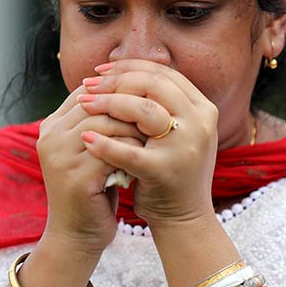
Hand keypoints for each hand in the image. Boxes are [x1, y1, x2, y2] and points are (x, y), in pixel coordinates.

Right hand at [37, 84, 146, 253]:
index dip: (119, 90)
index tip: (148, 95)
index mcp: (52, 125)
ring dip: (135, 128)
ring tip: (155, 134)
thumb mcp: (91, 150)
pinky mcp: (76, 177)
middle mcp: (50, 136)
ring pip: (106, 123)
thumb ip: (100, 121)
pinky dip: (133, 151)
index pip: (87, 90)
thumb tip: (134, 85)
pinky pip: (113, 151)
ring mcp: (60, 156)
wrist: (77, 236)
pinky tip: (148, 156)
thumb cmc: (92, 189)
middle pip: (97, 102)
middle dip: (131, 107)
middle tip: (159, 111)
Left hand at [77, 59, 218, 228]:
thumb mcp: (175, 131)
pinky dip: (105, 145)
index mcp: (202, 108)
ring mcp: (186, 146)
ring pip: (143, 110)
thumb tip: (122, 71)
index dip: (130, 68)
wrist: (184, 219)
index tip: (101, 70)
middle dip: (115, 81)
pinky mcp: (166, 170)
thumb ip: (160, 104)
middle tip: (87, 84)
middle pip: (153, 85)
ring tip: (83, 105)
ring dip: (108, 104)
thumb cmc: (171, 171)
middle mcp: (200, 122)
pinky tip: (86, 139)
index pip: (164, 74)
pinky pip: (130, 152)